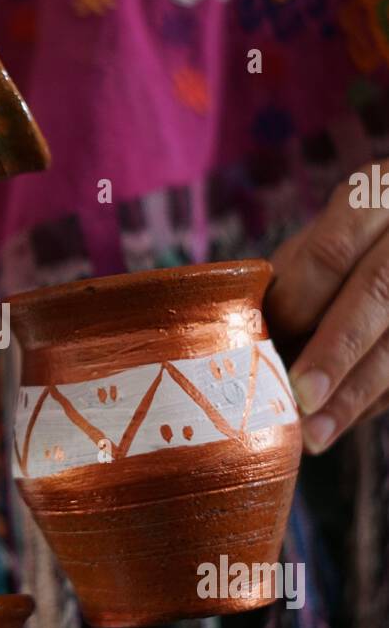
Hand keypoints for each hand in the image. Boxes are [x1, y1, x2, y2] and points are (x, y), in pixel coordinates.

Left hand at [266, 160, 388, 452]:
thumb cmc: (363, 234)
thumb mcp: (332, 229)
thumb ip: (298, 271)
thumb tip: (250, 334)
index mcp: (380, 194)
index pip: (332, 250)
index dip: (296, 303)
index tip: (262, 347)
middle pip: (378, 292)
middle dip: (334, 351)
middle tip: (297, 399)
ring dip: (358, 393)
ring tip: (315, 434)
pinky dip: (378, 400)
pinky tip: (345, 421)